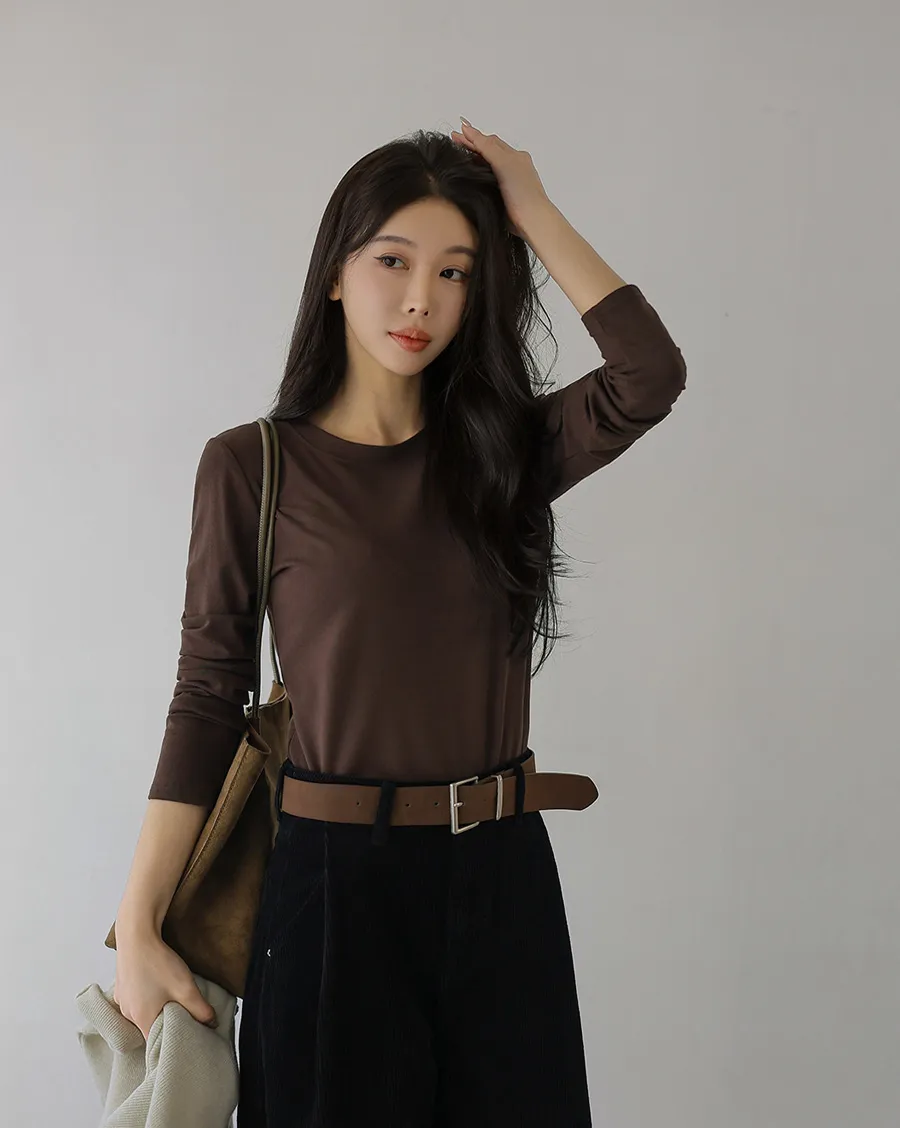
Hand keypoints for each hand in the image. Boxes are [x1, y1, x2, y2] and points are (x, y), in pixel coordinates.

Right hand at [113, 931, 217, 1042]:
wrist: (136, 935)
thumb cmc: (157, 963)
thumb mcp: (185, 988)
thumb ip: (200, 1010)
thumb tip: (212, 1024)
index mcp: (141, 1020)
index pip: (156, 1044)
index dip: (172, 1042)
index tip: (185, 1037)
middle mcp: (128, 1014)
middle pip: (150, 1029)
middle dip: (167, 1025)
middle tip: (183, 1016)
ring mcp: (122, 1001)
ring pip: (143, 1014)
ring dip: (157, 1010)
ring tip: (172, 998)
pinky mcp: (122, 987)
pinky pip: (137, 1001)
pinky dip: (148, 998)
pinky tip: (158, 986)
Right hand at [449, 117, 551, 237]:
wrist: (531, 220)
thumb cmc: (522, 192)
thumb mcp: (503, 163)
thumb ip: (487, 147)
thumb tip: (468, 129)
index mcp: (514, 156)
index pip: (490, 142)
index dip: (473, 136)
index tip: (457, 132)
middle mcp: (512, 167)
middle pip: (488, 151)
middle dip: (471, 145)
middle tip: (453, 139)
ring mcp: (507, 182)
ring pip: (487, 166)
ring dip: (473, 159)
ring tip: (458, 154)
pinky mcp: (503, 197)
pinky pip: (487, 180)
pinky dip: (477, 174)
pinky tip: (469, 176)